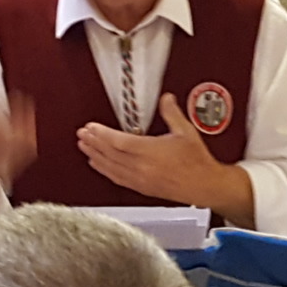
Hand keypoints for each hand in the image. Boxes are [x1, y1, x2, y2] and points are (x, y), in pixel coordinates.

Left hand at [76, 94, 231, 206]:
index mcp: (150, 151)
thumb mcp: (186, 131)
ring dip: (95, 155)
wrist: (204, 185)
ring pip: (110, 167)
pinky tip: (98, 164)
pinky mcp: (141, 188)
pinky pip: (116, 178)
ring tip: (84, 147)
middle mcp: (141, 167)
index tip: (90, 127)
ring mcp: (139, 179)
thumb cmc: (197, 161)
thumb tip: (166, 98)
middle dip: (93, 143)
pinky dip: (104, 170)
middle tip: (82, 134)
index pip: (118, 141)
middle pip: (109, 154)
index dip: (101, 134)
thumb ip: (172, 113)